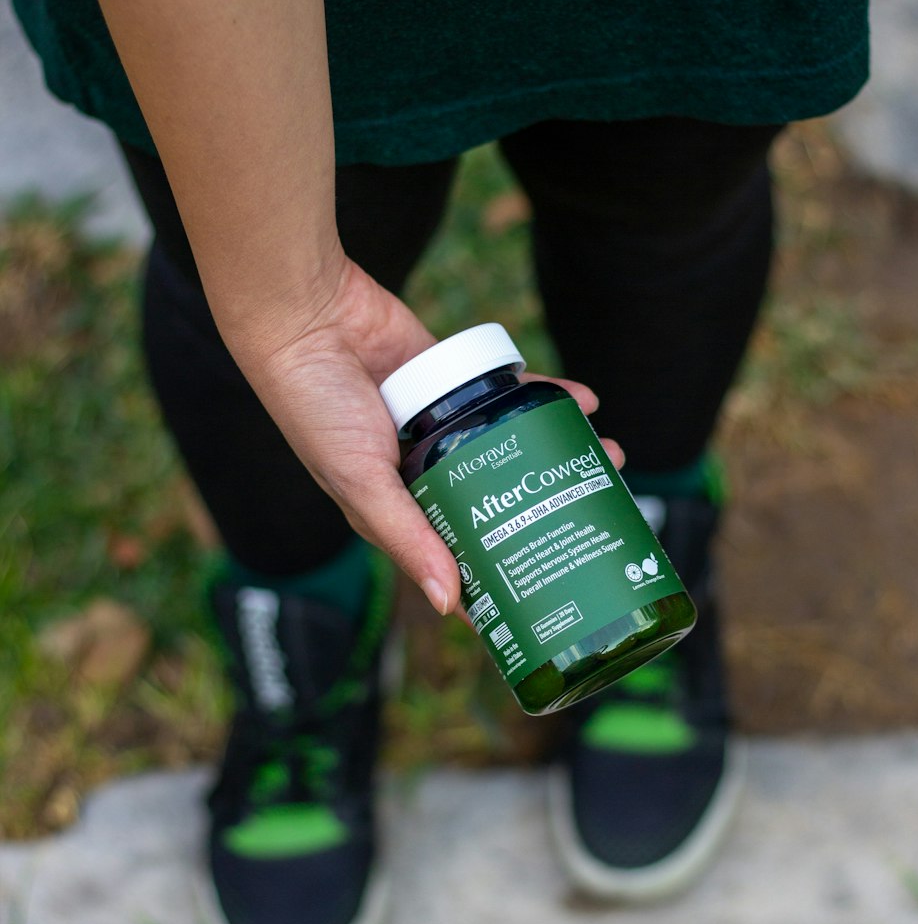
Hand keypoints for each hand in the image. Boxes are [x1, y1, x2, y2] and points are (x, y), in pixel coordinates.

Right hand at [216, 249, 624, 614]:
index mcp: (397, 508)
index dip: (505, 574)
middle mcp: (423, 471)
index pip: (460, 554)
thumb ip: (406, 537)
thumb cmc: (312, 409)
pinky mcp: (451, 376)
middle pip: (500, 497)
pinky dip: (543, 396)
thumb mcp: (358, 483)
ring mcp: (441, 423)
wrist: (304, 318)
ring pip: (513, 444)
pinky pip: (507, 392)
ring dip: (558, 449)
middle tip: (606, 506)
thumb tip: (449, 605)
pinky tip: (583, 401)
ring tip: (607, 454)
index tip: (557, 590)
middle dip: (551, 504)